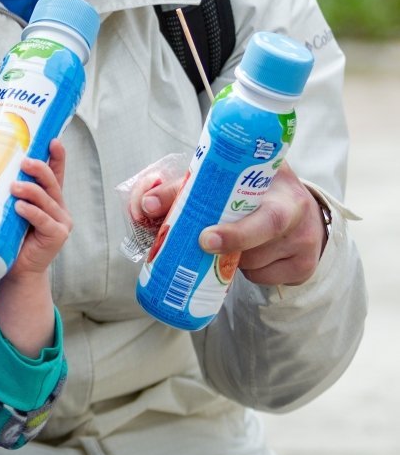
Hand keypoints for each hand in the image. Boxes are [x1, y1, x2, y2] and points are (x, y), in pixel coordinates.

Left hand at [7, 142, 71, 277]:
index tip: (53, 140)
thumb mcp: (10, 212)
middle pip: (52, 182)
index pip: (56, 173)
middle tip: (24, 162)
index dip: (57, 156)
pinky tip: (20, 208)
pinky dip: (32, 212)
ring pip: (47, 199)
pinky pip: (44, 219)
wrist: (18, 271)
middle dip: (39, 169)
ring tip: (14, 187)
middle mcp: (59, 207)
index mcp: (49, 199)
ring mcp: (61, 222)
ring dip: (30, 190)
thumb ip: (7, 194)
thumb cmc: (11, 239)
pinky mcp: (57, 235)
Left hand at [198, 161, 325, 285]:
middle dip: (232, 241)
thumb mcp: (228, 178)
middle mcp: (298, 209)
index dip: (236, 229)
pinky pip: (263, 277)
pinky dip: (248, 270)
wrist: (299, 206)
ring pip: (256, 262)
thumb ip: (187, 188)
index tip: (206, 238)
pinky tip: (251, 252)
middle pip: (264, 234)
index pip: (263, 205)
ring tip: (233, 238)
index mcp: (279, 181)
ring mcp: (305, 241)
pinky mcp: (304, 267)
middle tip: (205, 243)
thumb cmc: (254, 189)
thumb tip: (148, 205)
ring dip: (234, 257)